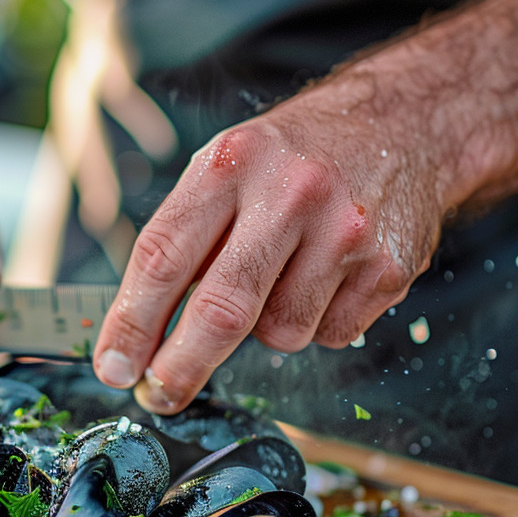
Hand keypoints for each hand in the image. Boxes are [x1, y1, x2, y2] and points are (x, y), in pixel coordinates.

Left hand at [91, 77, 453, 412]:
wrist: (404, 120)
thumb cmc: (292, 158)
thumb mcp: (226, 167)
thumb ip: (184, 239)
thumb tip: (137, 334)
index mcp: (230, 164)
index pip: (163, 257)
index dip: (131, 322)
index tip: (113, 368)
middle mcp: (289, 194)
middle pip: (220, 310)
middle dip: (179, 367)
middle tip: (158, 396)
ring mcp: (345, 232)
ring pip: (279, 333)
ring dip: (266, 327)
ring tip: (284, 274)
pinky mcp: (387, 268)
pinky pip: (328, 334)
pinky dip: (316, 322)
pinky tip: (327, 276)